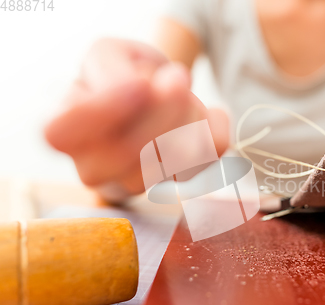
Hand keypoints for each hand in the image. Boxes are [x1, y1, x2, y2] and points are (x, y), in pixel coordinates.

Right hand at [45, 38, 228, 201]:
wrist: (151, 95)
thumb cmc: (122, 74)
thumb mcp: (107, 54)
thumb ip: (111, 68)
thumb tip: (140, 89)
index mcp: (63, 131)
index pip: (63, 134)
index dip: (105, 110)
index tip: (140, 83)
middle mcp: (93, 167)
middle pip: (130, 151)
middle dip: (165, 107)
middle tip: (178, 74)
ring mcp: (136, 182)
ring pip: (175, 158)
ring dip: (191, 111)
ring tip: (182, 92)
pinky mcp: (177, 182)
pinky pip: (208, 155)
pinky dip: (215, 124)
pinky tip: (206, 111)